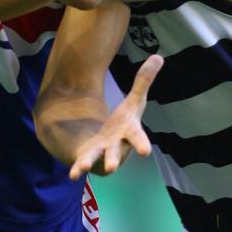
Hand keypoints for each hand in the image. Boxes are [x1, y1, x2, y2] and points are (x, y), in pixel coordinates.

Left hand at [69, 54, 162, 178]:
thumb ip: (144, 81)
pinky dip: (79, 168)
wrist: (110, 139)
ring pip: (97, 158)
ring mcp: (102, 153)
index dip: (141, 144)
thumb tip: (158, 57)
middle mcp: (117, 146)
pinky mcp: (89, 156)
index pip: (137, 138)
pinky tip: (73, 175)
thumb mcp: (134, 100)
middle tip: (112, 167)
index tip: (146, 152)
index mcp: (129, 133)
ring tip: (84, 167)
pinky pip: (84, 163)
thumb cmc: (125, 121)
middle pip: (116, 153)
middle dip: (114, 159)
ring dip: (90, 162)